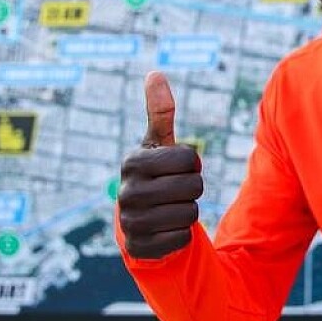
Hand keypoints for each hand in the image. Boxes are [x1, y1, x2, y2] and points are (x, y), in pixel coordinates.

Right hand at [118, 72, 202, 258]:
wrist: (139, 222)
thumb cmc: (154, 175)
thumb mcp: (158, 144)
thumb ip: (160, 112)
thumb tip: (155, 72)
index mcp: (133, 162)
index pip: (190, 158)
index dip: (192, 164)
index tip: (176, 168)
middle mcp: (127, 192)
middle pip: (194, 186)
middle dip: (193, 189)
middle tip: (175, 191)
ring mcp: (131, 221)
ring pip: (191, 213)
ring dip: (188, 211)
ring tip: (169, 209)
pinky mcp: (140, 248)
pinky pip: (182, 238)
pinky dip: (181, 235)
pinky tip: (165, 230)